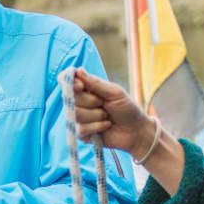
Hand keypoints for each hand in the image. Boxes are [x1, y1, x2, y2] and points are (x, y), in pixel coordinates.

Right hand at [74, 69, 185, 193]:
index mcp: (86, 89)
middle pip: (71, 98)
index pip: (67, 81)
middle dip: (91, 101)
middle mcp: (79, 102)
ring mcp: (78, 118)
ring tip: (107, 116)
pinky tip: (106, 126)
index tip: (81, 86)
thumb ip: (95, 83)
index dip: (69, 82)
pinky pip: (81, 128)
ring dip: (96, 115)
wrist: (136, 131)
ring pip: (76, 114)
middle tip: (104, 104)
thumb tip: (78, 70)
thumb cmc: (127, 108)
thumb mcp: (114, 92)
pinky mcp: (81, 133)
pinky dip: (97, 126)